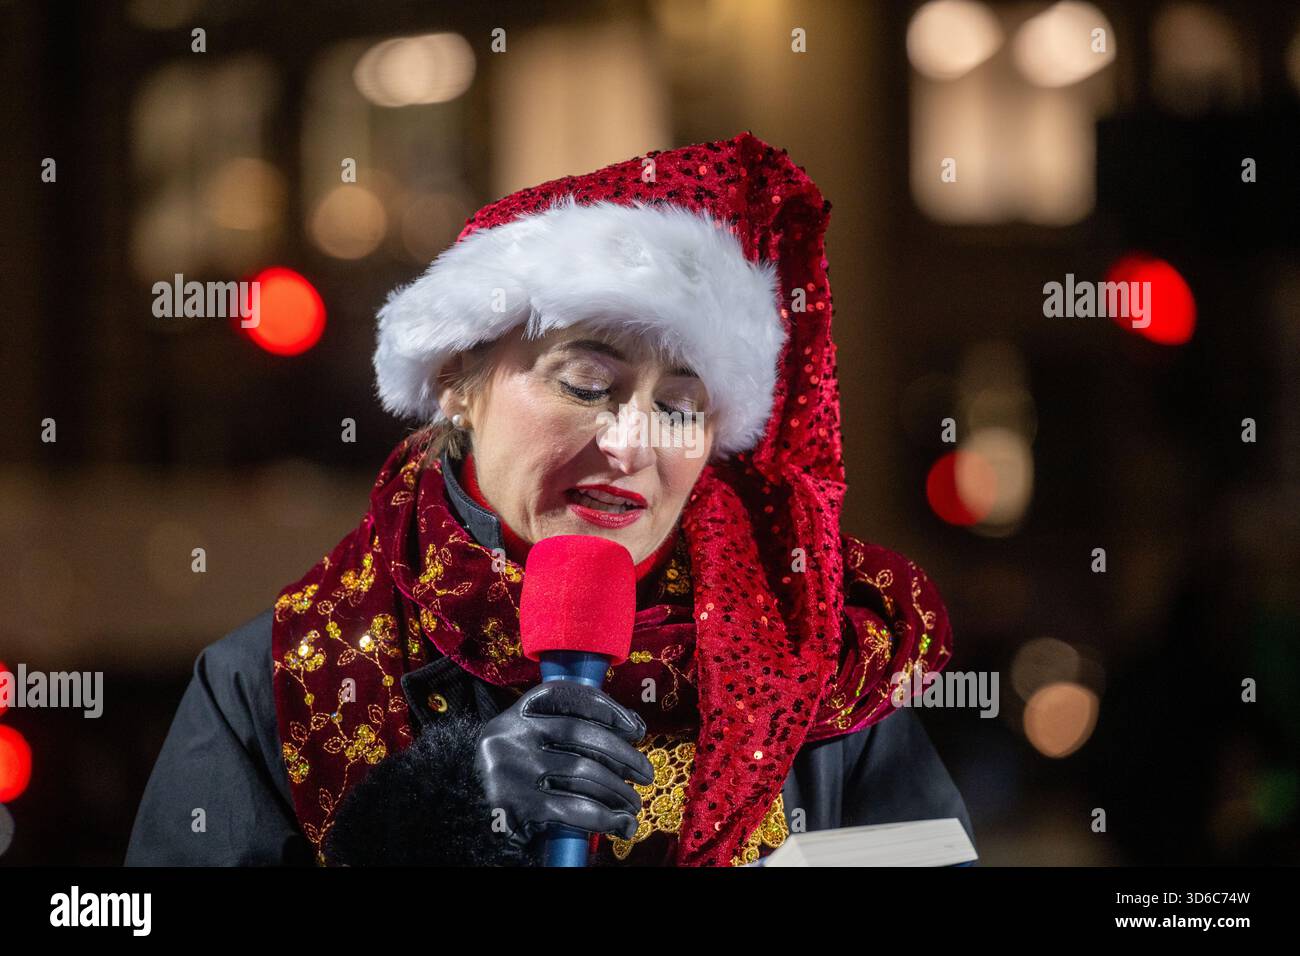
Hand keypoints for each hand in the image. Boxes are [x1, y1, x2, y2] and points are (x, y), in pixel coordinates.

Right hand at [473, 681, 654, 848]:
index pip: (566, 695)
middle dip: (623, 754)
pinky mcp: (516, 805)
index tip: (634, 728)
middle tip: (645, 773)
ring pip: (583, 772)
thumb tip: (634, 729)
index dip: (606, 707)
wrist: (465, 817)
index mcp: (515, 714)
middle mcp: (510, 735)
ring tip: (634, 803)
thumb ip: (570, 734)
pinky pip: (575, 808)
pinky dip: (606, 817)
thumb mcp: (530, 745)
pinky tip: (622, 824)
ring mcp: (511, 769)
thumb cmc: (516, 780)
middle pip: (581, 734)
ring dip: (619, 790)